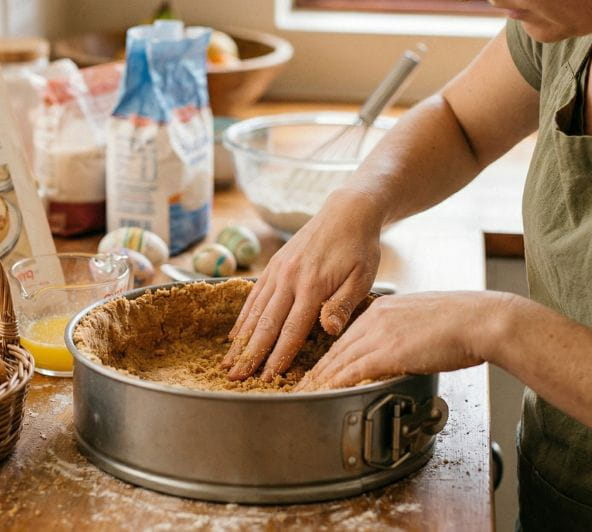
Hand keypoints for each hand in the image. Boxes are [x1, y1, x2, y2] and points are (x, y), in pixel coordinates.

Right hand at [222, 189, 383, 380]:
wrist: (347, 212)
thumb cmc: (360, 249)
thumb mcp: (362, 278)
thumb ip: (343, 305)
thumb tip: (328, 330)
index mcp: (313, 286)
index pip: (291, 330)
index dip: (278, 357)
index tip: (267, 379)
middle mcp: (289, 279)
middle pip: (266, 325)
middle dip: (250, 355)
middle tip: (236, 378)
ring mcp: (277, 271)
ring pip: (254, 312)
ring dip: (240, 340)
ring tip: (228, 363)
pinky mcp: (273, 265)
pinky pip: (253, 296)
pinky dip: (243, 317)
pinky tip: (235, 335)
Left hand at [294, 290, 517, 390]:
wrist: (481, 319)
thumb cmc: (463, 322)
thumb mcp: (423, 320)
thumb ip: (403, 333)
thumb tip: (401, 348)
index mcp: (381, 309)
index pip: (345, 337)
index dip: (328, 357)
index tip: (316, 370)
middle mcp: (374, 318)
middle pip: (335, 349)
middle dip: (315, 370)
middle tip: (298, 386)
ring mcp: (379, 334)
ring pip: (338, 361)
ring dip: (318, 381)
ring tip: (303, 395)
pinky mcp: (388, 351)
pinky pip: (353, 370)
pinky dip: (335, 384)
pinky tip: (324, 394)